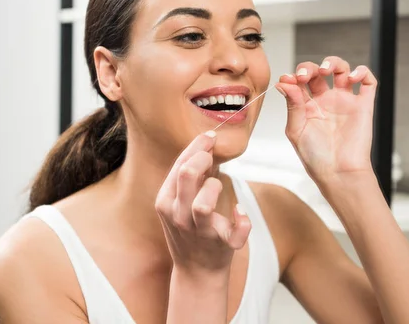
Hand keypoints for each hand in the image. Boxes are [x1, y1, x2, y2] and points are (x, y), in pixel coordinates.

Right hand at [155, 131, 250, 275]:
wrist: (196, 271)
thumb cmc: (189, 228)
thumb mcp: (179, 202)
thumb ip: (188, 176)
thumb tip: (206, 145)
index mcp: (166, 201)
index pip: (179, 165)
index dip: (197, 146)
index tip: (211, 137)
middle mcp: (179, 216)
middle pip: (187, 175)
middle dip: (204, 158)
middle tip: (213, 156)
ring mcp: (200, 232)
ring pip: (203, 204)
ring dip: (215, 187)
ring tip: (218, 185)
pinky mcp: (222, 246)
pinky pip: (236, 233)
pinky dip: (242, 221)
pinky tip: (239, 211)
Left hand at [275, 56, 376, 186]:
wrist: (338, 173)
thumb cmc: (315, 157)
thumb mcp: (297, 130)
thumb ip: (292, 104)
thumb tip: (283, 82)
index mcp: (307, 106)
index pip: (300, 81)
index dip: (294, 75)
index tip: (288, 78)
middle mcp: (326, 101)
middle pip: (319, 71)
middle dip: (310, 67)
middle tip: (304, 75)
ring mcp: (345, 101)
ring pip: (342, 70)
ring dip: (334, 62)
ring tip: (327, 69)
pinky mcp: (363, 105)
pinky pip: (368, 81)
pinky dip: (363, 72)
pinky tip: (352, 77)